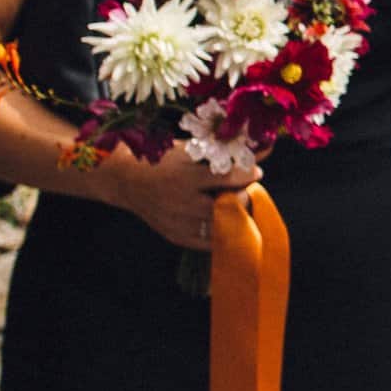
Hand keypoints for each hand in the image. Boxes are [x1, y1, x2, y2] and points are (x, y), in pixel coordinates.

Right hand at [101, 150, 260, 250]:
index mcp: (186, 177)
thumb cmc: (164, 159)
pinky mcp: (176, 236)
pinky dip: (223, 233)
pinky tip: (226, 221)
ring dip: (236, 216)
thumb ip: (228, 151)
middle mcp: (182, 203)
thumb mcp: (193, 150)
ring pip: (223, 226)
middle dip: (244, 197)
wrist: (127, 180)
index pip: (229, 179)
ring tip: (236, 205)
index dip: (248, 175)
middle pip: (229, 206)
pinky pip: (210, 243)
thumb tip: (264, 147)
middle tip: (245, 190)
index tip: (255, 172)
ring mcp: (179, 223)